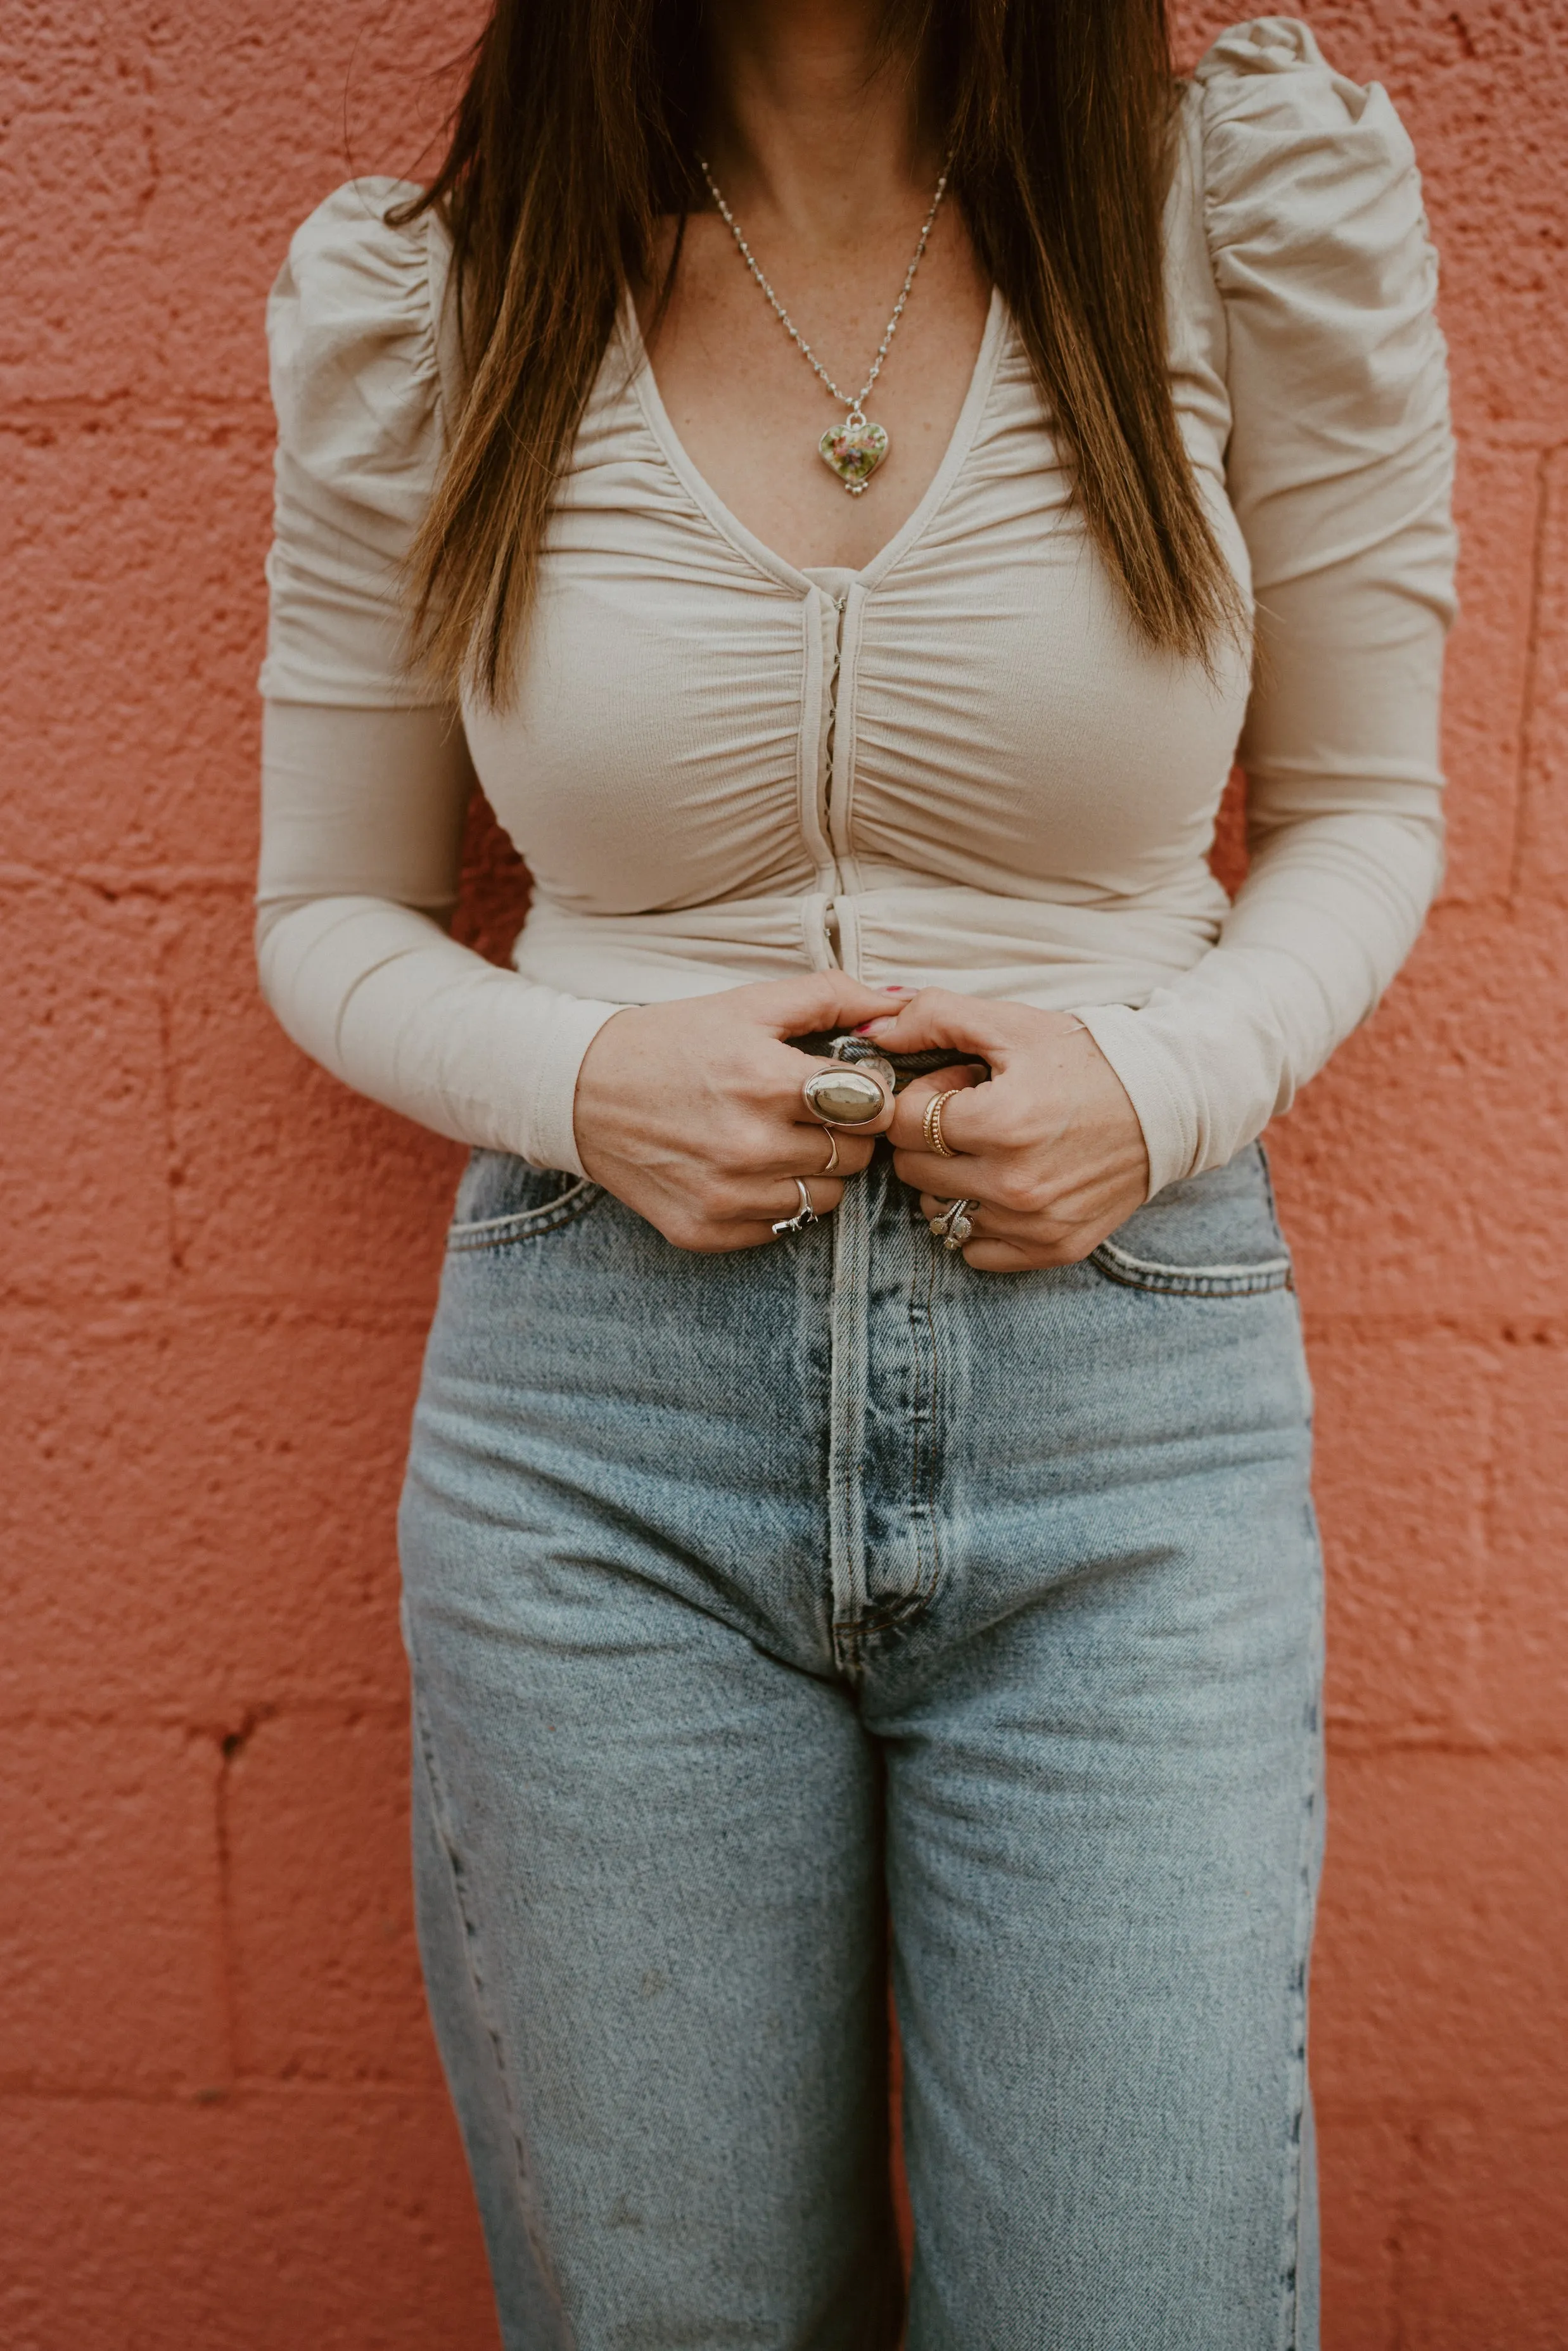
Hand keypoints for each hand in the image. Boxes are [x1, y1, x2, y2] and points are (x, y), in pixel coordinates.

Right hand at [573, 973, 902, 1251]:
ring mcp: (727, 1195)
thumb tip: (902, 1004)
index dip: (870, 1094)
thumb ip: (833, 997)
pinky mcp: (706, 1230)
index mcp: (768, 1082)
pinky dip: (776, 1202)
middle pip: (857, 1156)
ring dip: (817, 1171)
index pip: (873, 1106)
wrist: (584, 1091)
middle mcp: (750, 1146)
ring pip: (828, 1198)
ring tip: (779, 1140)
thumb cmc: (675, 1041)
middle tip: (812, 1113)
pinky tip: (747, 1169)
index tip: (849, 1087)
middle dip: (846, 1132)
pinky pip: (782, 1227)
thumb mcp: (751, 1004)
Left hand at [867, 990, 1149, 1271]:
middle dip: (930, 1138)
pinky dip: (979, 1221)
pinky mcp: (1054, 1248)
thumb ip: (933, 1016)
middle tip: (976, 1115)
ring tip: (994, 1148)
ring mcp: (1035, 1223)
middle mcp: (1015, 1184)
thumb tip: (871, 1028)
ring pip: (938, 1211)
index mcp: (1001, 1123)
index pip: (902, 1124)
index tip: (959, 1085)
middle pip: (913, 1170)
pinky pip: (976, 1249)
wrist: (1167, 1102)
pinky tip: (1005, 1185)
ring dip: (951, 1181)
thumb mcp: (1011, 1023)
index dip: (924, 1096)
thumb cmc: (1086, 1058)